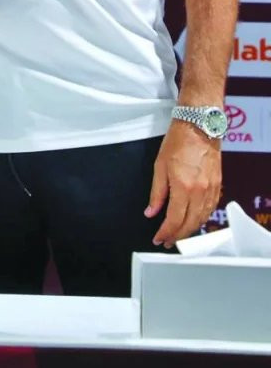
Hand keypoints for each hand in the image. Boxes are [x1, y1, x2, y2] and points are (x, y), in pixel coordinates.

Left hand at [145, 120, 221, 247]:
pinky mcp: (217, 186)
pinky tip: (192, 219)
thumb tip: (150, 212)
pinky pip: (210, 210)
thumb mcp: (159, 166)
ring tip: (177, 233)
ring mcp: (211, 190)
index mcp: (183, 187)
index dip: (165, 232)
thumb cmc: (178, 142)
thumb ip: (156, 193)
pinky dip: (200, 218)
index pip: (174, 220)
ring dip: (189, 229)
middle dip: (177, 236)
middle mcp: (200, 192)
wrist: (199, 127)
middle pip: (190, 224)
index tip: (158, 238)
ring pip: (201, 219)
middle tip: (166, 240)